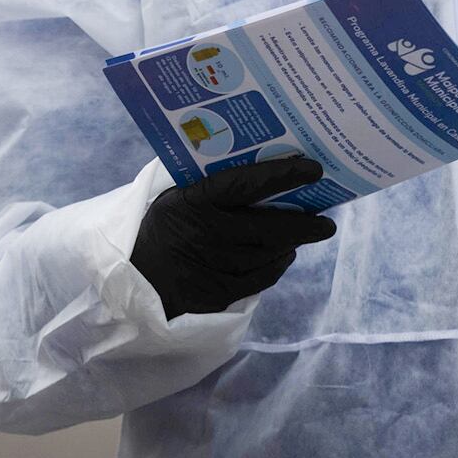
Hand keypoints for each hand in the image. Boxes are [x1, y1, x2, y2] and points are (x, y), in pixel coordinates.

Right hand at [130, 156, 336, 318]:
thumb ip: (213, 184)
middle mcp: (207, 234)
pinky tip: (283, 255)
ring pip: (268, 254)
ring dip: (291, 243)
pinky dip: (276, 265)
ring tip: (305, 233)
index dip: (283, 175)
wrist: (131, 277)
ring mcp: (213, 267)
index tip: (313, 170)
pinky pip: (260, 279)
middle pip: (268, 228)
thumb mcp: (178, 196)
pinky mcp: (217, 294)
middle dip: (304, 224)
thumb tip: (265, 163)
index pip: (246, 183)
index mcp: (195, 200)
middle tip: (326, 221)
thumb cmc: (165, 225)